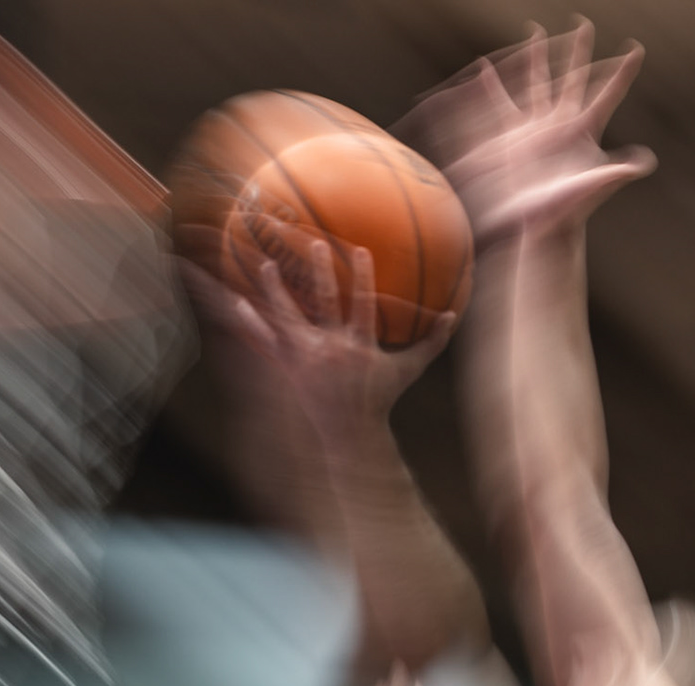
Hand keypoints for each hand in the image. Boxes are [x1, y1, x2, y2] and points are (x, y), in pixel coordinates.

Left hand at [181, 242, 454, 447]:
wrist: (351, 433)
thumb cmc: (381, 398)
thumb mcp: (409, 371)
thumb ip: (432, 343)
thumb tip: (455, 316)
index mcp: (359, 347)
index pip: (361, 306)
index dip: (361, 278)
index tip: (359, 250)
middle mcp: (331, 350)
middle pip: (323, 304)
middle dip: (318, 273)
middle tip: (312, 242)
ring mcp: (306, 358)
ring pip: (289, 318)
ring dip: (276, 290)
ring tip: (265, 264)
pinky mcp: (289, 367)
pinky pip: (268, 341)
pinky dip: (253, 323)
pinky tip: (239, 303)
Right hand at [397, 22, 655, 246]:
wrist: (532, 231)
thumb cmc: (563, 214)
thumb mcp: (590, 188)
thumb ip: (615, 172)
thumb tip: (645, 162)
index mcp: (583, 132)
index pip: (607, 96)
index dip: (623, 74)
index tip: (637, 50)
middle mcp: (562, 126)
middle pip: (573, 79)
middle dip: (578, 52)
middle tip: (585, 24)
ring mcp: (535, 129)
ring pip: (536, 83)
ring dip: (538, 58)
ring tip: (537, 33)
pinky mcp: (510, 138)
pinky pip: (499, 103)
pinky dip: (492, 85)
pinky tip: (485, 68)